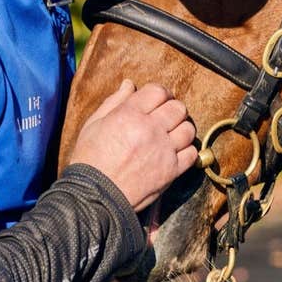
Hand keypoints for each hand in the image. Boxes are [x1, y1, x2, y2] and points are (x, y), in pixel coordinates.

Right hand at [68, 80, 198, 210]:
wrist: (93, 197)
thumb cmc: (89, 160)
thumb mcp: (93, 125)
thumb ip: (114, 102)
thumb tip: (129, 84)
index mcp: (130, 114)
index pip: (158, 91)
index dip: (160, 93)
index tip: (157, 100)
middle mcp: (150, 129)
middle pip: (178, 108)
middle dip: (172, 109)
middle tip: (165, 117)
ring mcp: (163, 150)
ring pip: (188, 129)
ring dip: (181, 128)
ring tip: (171, 134)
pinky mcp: (171, 171)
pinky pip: (191, 153)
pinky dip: (187, 150)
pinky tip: (175, 152)